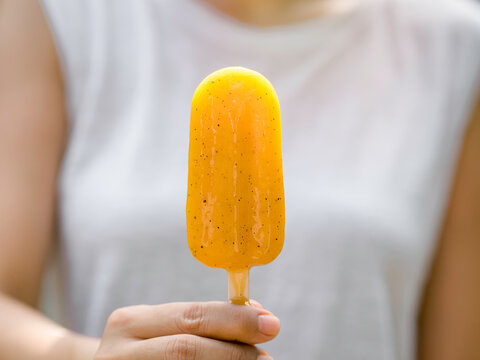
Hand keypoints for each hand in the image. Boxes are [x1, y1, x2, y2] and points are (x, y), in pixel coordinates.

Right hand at [94, 301, 279, 358]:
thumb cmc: (143, 350)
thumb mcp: (161, 329)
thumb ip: (202, 322)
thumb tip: (258, 317)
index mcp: (130, 322)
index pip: (191, 316)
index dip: (235, 321)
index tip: (272, 324)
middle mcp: (118, 351)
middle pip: (187, 348)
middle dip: (235, 351)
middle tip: (266, 357)